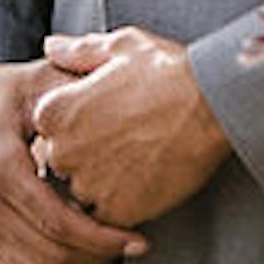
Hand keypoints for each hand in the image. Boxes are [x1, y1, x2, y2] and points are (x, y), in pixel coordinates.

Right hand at [0, 57, 146, 263]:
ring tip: (119, 257)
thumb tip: (123, 80)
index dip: (101, 237)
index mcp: (1, 166)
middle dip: (98, 258)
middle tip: (136, 247)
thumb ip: (77, 82)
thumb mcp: (38, 79)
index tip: (138, 238)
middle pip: (50, 257)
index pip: (56, 221)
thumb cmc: (4, 94)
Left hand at [26, 29, 232, 232]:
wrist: (213, 104)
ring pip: (85, 194)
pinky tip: (150, 180)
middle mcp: (62, 150)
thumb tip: (50, 46)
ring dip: (106, 184)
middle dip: (89, 157)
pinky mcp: (117, 210)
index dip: (81, 126)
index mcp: (54, 111)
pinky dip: (127, 204)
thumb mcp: (121, 46)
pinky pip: (110, 217)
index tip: (108, 119)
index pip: (51, 131)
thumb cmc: (168, 70)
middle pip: (64, 165)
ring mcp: (88, 184)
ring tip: (141, 160)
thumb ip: (78, 51)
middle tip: (128, 140)